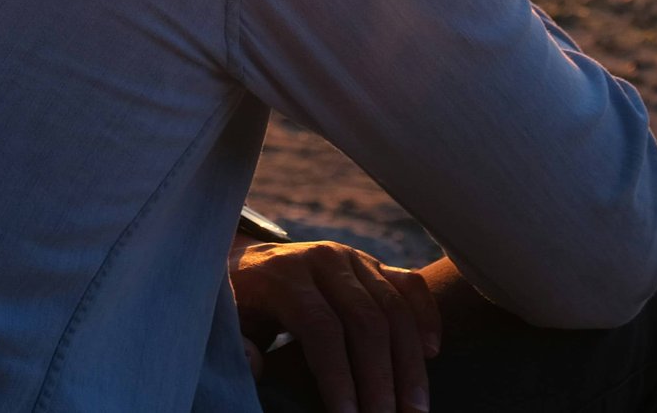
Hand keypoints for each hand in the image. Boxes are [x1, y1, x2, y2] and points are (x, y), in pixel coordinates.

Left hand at [231, 239, 440, 412]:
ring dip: (410, 362)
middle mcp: (323, 259)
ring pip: (394, 306)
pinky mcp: (373, 264)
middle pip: (365, 319)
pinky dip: (425, 316)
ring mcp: (353, 258)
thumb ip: (235, 344)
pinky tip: (432, 353)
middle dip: (381, 378)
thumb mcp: (223, 322)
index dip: (338, 376)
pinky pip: (409, 285)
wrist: (245, 262)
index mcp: (283, 274)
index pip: (321, 327)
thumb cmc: (236, 304)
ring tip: (415, 408)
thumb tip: (256, 364)